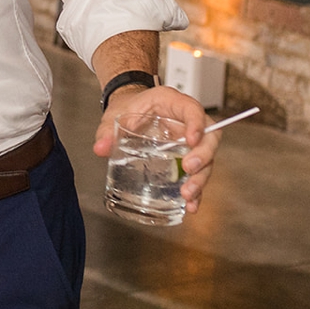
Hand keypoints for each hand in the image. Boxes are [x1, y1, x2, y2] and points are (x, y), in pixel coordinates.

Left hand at [93, 85, 219, 213]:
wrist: (129, 111)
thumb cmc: (128, 108)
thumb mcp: (116, 115)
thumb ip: (107, 131)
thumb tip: (100, 148)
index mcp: (172, 103)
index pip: (192, 109)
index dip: (197, 124)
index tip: (191, 140)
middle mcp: (186, 122)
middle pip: (209, 137)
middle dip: (203, 156)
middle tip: (189, 170)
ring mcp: (189, 141)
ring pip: (207, 158)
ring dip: (200, 178)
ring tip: (188, 195)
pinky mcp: (187, 157)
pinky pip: (198, 173)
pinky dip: (196, 190)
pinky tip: (191, 205)